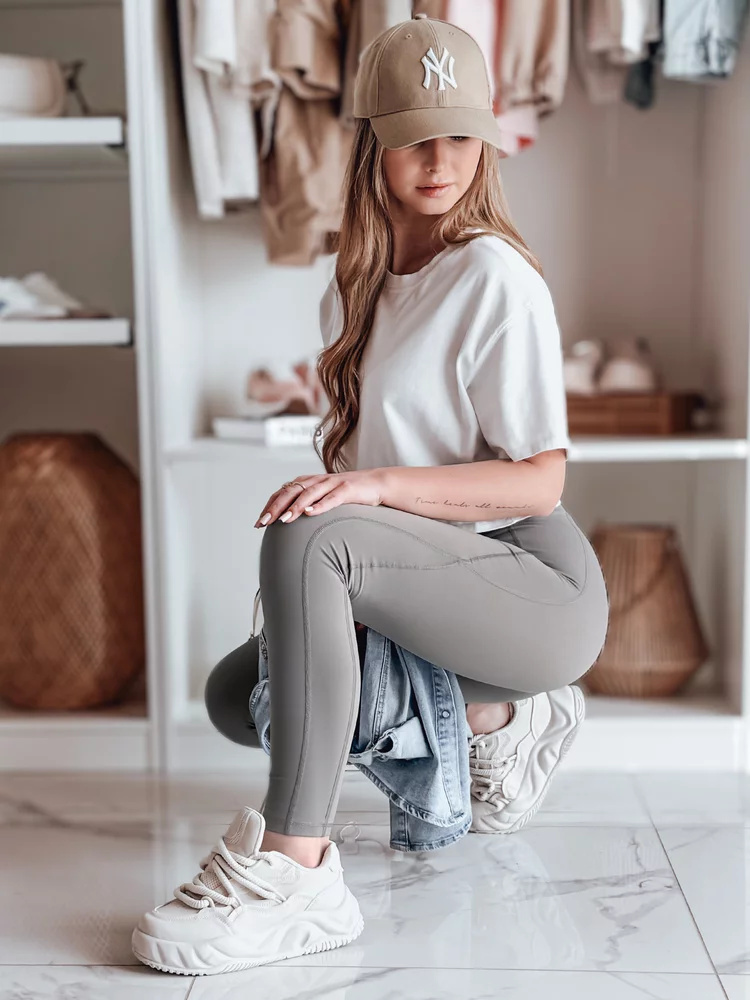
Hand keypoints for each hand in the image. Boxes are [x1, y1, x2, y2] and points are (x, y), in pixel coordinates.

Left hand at [254, 469, 387, 526]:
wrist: (376, 483)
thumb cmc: (348, 494)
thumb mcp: (323, 498)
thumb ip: (307, 505)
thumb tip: (288, 523)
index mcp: (308, 482)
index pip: (283, 492)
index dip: (270, 506)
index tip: (259, 523)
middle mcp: (317, 480)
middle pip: (291, 492)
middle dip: (276, 507)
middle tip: (264, 523)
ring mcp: (332, 483)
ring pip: (309, 494)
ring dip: (294, 507)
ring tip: (283, 520)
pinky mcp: (347, 489)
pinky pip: (332, 498)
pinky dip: (320, 505)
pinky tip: (310, 513)